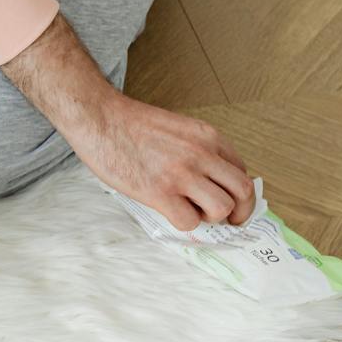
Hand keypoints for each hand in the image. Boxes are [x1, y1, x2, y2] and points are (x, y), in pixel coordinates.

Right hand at [71, 93, 253, 230]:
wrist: (99, 117)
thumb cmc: (130, 123)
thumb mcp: (178, 129)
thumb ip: (198, 150)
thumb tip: (208, 180)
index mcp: (208, 137)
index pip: (242, 171)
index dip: (238, 193)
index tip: (230, 202)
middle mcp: (201, 154)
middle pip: (242, 192)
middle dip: (240, 212)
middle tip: (227, 221)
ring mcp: (181, 173)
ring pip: (222, 209)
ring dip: (210, 218)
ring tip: (192, 212)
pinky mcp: (159, 191)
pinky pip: (189, 221)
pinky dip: (184, 223)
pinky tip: (170, 212)